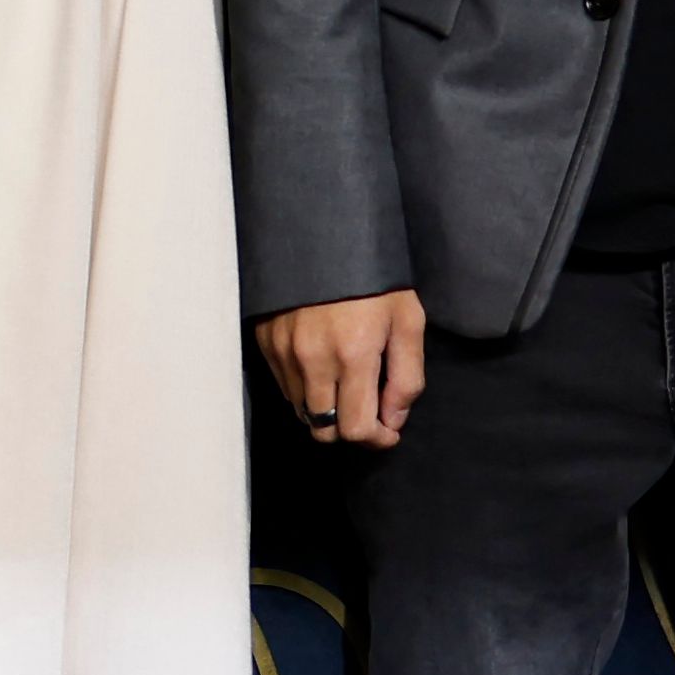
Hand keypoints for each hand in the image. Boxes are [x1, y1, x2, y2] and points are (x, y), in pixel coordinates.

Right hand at [256, 288, 429, 450]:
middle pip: (324, 430)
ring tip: (346, 386)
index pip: (356, 428)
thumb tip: (394, 421)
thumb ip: (407, 378)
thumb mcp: (408, 320)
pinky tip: (323, 367)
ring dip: (326, 410)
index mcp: (354, 355)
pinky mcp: (266, 342)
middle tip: (368, 412)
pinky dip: (305, 389)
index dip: (376, 439)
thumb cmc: (375, 278)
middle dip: (349, 430)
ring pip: (302, 412)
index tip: (389, 432)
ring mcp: (284, 352)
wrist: (324, 234)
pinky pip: (285, 387)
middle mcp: (313, 360)